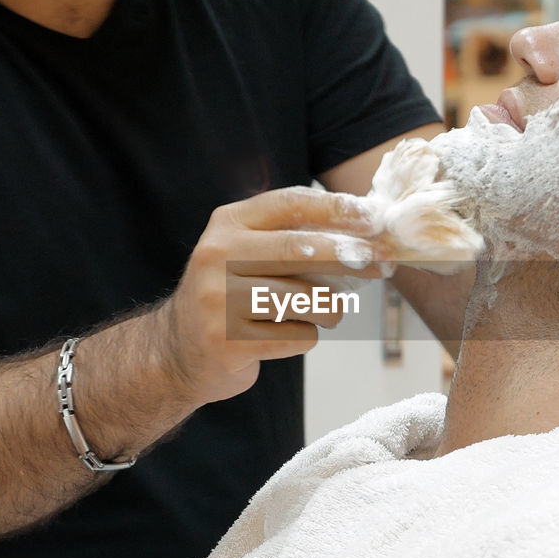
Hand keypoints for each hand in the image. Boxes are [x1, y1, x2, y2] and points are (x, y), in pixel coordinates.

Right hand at [159, 186, 386, 403]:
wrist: (177, 353)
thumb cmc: (232, 296)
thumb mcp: (247, 252)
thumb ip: (294, 236)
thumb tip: (367, 232)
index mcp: (228, 224)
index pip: (290, 204)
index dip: (337, 209)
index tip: (374, 218)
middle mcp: (218, 255)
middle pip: (300, 250)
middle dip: (349, 256)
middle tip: (381, 263)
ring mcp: (220, 299)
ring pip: (306, 298)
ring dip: (330, 309)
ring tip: (324, 312)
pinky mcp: (228, 341)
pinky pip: (298, 336)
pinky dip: (306, 336)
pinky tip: (287, 334)